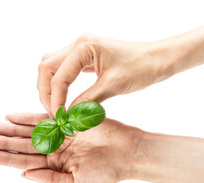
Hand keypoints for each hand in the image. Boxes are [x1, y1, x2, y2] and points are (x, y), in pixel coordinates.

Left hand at [0, 113, 143, 182]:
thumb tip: (24, 174)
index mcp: (54, 166)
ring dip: (8, 129)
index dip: (1, 158)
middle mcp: (53, 150)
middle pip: (20, 145)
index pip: (21, 161)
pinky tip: (10, 116)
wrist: (128, 151)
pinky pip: (44, 118)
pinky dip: (27, 117)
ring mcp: (59, 134)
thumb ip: (50, 180)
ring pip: (28, 131)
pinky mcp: (68, 121)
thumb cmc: (107, 171)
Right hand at [37, 34, 175, 115]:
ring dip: (50, 87)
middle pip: (46, 68)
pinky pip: (64, 68)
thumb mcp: (112, 86)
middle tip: (54, 113)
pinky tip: (64, 97)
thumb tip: (68, 117)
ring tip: (56, 107)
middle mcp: (78, 44)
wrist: (157, 59)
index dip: (55, 100)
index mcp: (84, 47)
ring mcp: (81, 48)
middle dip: (46, 92)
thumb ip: (87, 101)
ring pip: (51, 67)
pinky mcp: (86, 56)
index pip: (58, 76)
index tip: (59, 118)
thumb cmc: (140, 68)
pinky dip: (60, 83)